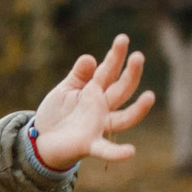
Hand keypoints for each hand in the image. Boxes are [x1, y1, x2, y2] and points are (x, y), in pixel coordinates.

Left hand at [30, 35, 153, 168]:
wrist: (41, 138)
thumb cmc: (57, 112)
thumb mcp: (65, 89)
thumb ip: (78, 75)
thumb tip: (89, 57)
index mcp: (95, 90)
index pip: (109, 71)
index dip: (116, 56)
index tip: (123, 39)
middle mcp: (102, 107)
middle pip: (121, 89)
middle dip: (130, 74)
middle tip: (138, 57)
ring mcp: (99, 126)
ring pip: (124, 118)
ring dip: (138, 109)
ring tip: (150, 97)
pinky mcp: (90, 144)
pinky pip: (106, 150)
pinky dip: (118, 153)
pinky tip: (131, 152)